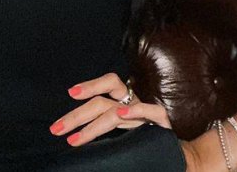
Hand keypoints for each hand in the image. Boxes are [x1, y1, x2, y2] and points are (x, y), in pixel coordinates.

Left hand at [48, 72, 172, 147]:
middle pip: (102, 101)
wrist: (179, 154)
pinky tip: (121, 115)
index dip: (90, 85)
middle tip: (57, 128)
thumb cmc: (146, 139)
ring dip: (94, 125)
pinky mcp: (163, 121)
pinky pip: (151, 111)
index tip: (70, 93)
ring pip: (118, 109)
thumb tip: (73, 134)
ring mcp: (146, 111)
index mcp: (123, 101)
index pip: (107, 83)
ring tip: (75, 138)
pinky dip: (136, 111)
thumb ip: (102, 126)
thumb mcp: (122, 130)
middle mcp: (132, 102)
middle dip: (77, 115)